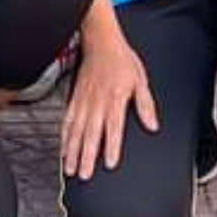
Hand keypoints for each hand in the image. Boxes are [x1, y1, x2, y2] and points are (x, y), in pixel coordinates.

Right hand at [61, 36, 157, 180]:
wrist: (101, 42)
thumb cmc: (121, 61)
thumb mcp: (140, 80)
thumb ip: (145, 104)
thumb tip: (152, 125)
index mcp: (115, 98)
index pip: (114, 127)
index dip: (112, 146)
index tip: (110, 163)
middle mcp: (97, 102)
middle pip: (91, 133)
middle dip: (86, 156)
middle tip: (84, 174)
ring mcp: (84, 101)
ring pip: (76, 130)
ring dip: (73, 151)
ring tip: (70, 168)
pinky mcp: (75, 98)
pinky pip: (68, 120)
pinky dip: (64, 136)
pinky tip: (64, 149)